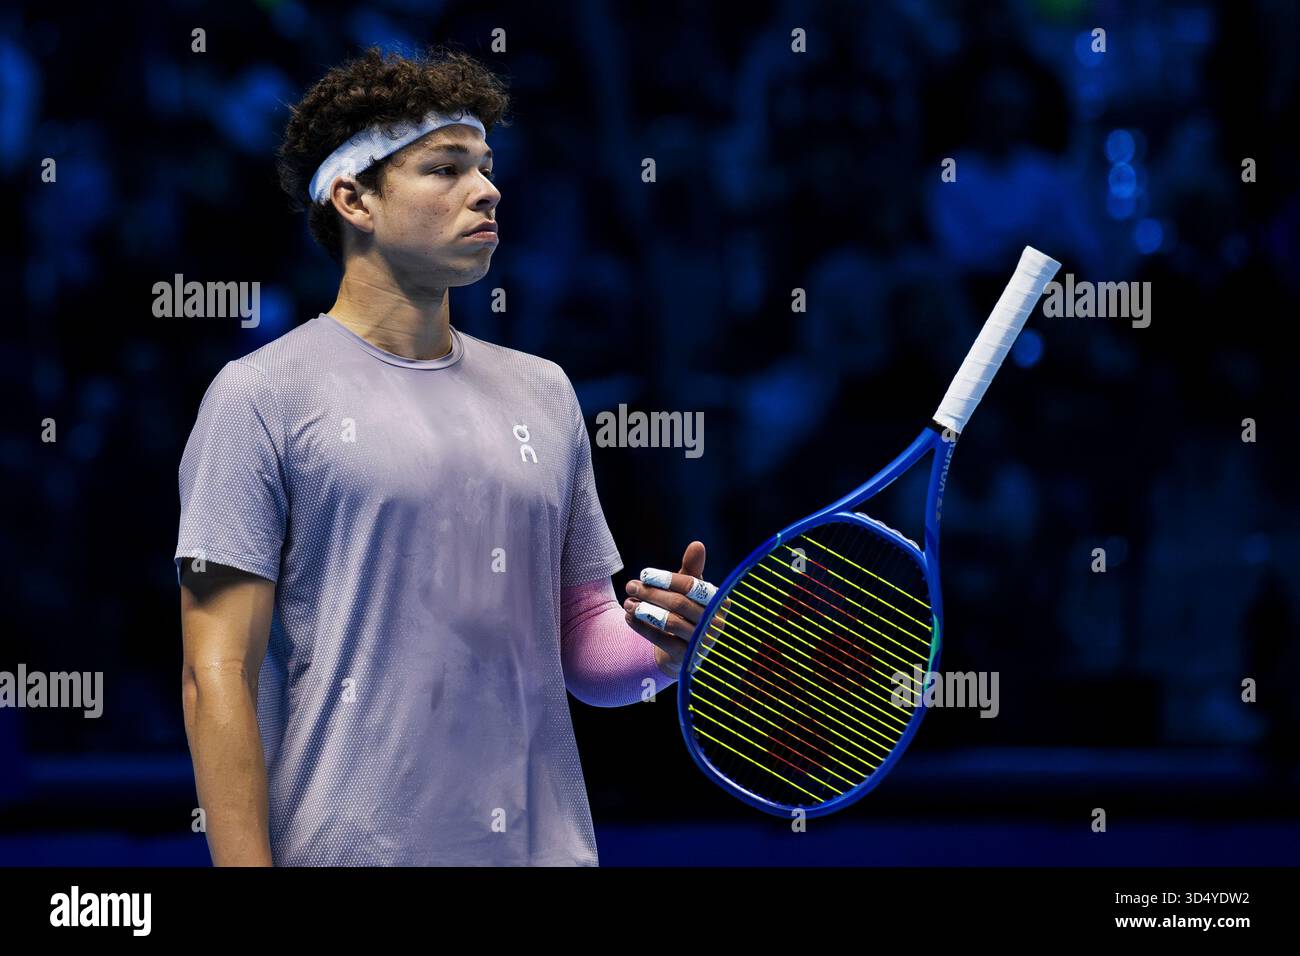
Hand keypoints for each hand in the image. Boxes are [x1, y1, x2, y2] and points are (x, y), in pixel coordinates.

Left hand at [623, 540, 714, 679]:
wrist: (679, 650)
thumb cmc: (685, 611)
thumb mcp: (688, 590)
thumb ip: (692, 568)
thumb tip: (698, 544)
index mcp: (719, 602)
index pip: (692, 586)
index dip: (667, 579)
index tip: (644, 574)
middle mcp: (715, 623)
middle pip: (679, 603)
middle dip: (651, 593)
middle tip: (630, 586)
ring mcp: (701, 643)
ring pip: (670, 622)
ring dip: (645, 610)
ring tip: (627, 603)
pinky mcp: (686, 658)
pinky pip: (662, 640)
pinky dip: (643, 627)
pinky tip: (629, 617)